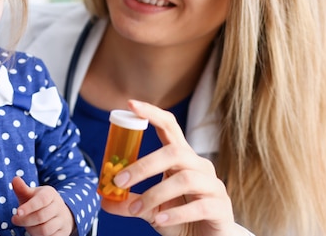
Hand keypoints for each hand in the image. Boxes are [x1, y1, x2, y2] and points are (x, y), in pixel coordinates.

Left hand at [11, 176, 74, 235]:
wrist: (58, 212)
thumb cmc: (39, 202)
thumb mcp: (31, 194)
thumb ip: (22, 188)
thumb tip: (15, 179)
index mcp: (50, 194)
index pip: (41, 200)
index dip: (29, 207)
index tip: (17, 212)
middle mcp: (58, 206)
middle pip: (41, 216)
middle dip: (25, 220)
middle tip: (15, 220)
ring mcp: (62, 220)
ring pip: (46, 230)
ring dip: (32, 230)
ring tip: (27, 226)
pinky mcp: (63, 233)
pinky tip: (35, 232)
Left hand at [100, 99, 242, 235]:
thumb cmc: (181, 219)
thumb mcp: (151, 209)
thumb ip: (131, 201)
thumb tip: (104, 198)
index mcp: (182, 158)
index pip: (169, 126)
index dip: (152, 113)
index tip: (130, 105)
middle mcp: (199, 166)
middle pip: (174, 153)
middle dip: (144, 165)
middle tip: (119, 181)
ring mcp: (213, 185)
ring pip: (185, 179)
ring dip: (155, 194)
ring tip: (136, 210)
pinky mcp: (220, 207)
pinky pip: (199, 206)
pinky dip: (176, 213)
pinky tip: (160, 221)